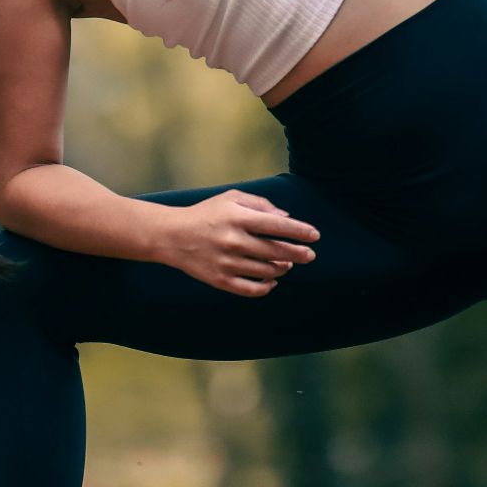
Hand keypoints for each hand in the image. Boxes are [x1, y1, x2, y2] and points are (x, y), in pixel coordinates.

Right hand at [160, 189, 320, 296]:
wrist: (172, 236)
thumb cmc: (207, 213)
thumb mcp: (231, 198)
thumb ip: (260, 205)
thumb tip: (287, 218)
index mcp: (237, 217)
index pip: (277, 226)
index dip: (300, 231)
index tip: (315, 236)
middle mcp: (233, 241)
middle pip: (276, 251)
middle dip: (299, 254)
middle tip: (310, 255)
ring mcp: (227, 263)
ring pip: (267, 271)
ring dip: (282, 268)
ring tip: (287, 264)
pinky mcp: (220, 280)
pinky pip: (252, 289)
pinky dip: (267, 286)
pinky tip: (272, 280)